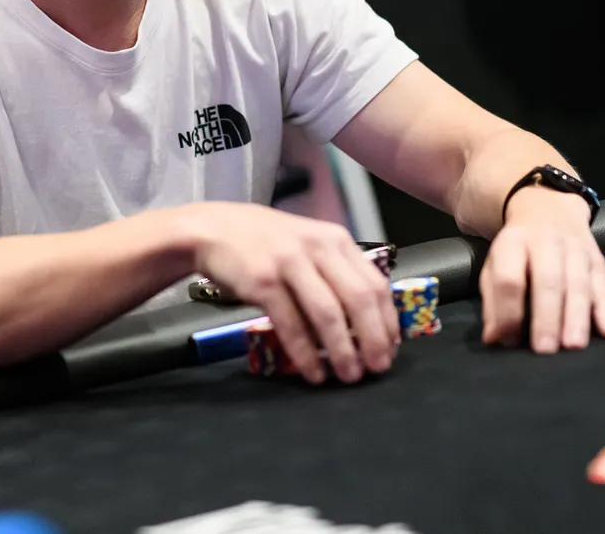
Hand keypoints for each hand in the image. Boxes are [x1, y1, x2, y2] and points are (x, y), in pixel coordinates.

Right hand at [181, 203, 398, 384]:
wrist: (213, 230)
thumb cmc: (264, 242)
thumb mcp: (307, 244)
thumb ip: (335, 271)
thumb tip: (366, 319)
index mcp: (335, 239)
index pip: (375, 282)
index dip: (387, 320)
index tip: (391, 347)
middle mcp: (317, 247)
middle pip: (358, 298)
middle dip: (373, 339)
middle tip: (378, 368)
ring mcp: (290, 262)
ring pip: (328, 314)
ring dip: (343, 350)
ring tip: (349, 375)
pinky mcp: (263, 281)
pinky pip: (292, 324)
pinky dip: (305, 353)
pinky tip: (313, 372)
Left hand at [481, 185, 604, 351]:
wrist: (548, 208)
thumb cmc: (518, 250)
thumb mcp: (495, 265)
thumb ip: (493, 302)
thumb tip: (495, 339)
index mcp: (513, 243)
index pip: (510, 278)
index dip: (509, 310)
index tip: (510, 340)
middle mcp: (546, 242)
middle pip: (548, 280)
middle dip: (547, 316)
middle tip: (545, 349)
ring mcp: (575, 248)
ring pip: (579, 283)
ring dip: (577, 316)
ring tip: (574, 345)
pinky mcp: (597, 257)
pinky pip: (604, 284)